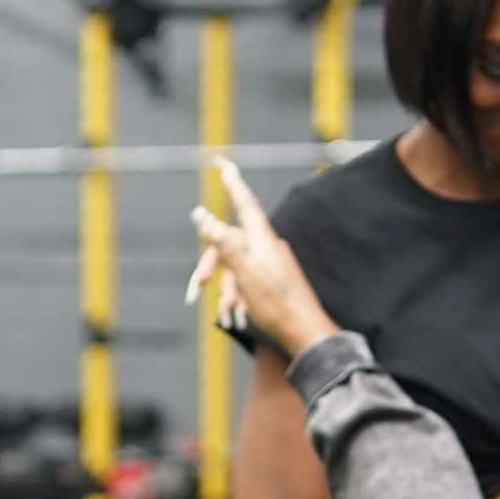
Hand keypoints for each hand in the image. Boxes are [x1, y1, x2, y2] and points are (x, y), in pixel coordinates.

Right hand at [184, 158, 335, 357]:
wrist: (305, 333)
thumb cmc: (276, 306)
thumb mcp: (244, 274)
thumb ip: (223, 243)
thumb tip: (201, 216)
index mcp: (262, 240)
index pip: (244, 203)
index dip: (232, 185)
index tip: (224, 165)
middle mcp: (267, 247)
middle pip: (229, 244)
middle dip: (210, 267)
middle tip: (194, 290)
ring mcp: (270, 264)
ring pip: (235, 266)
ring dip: (225, 289)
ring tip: (228, 314)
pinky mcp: (272, 280)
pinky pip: (245, 280)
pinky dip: (237, 296)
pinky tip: (238, 316)